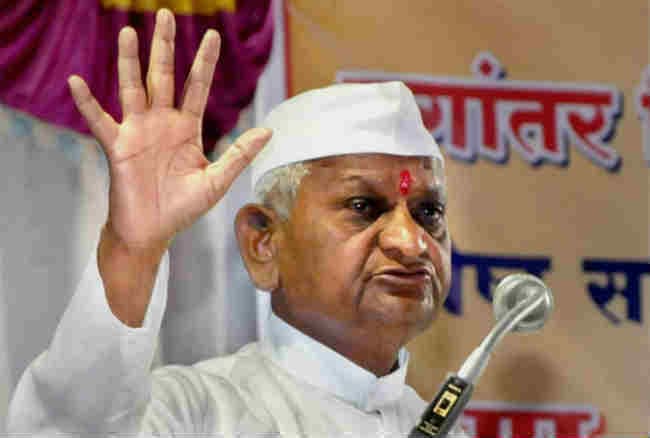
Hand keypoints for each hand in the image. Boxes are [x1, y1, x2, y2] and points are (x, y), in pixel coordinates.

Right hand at [69, 8, 270, 253]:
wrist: (154, 231)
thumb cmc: (184, 208)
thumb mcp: (217, 180)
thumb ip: (239, 154)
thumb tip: (269, 131)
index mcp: (187, 128)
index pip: (197, 87)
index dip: (205, 62)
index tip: (213, 35)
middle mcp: (162, 123)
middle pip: (163, 76)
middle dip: (165, 46)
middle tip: (165, 14)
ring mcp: (138, 131)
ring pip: (133, 88)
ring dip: (129, 61)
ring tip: (127, 31)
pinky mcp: (118, 146)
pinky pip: (100, 121)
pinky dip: (88, 103)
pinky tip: (77, 82)